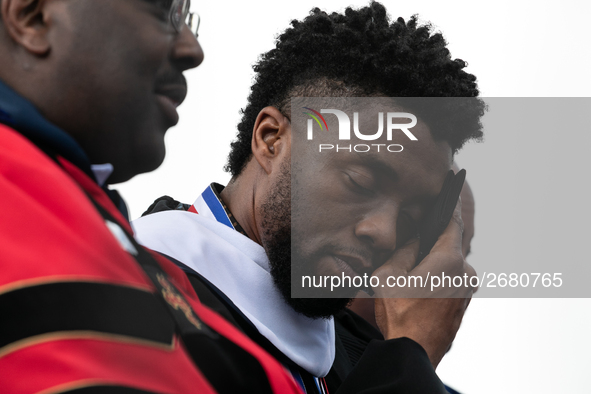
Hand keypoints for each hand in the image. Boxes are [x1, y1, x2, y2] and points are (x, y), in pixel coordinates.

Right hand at [372, 201, 474, 368]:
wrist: (413, 351)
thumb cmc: (399, 313)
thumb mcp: (388, 274)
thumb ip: (403, 248)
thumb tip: (412, 233)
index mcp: (449, 259)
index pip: (452, 221)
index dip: (450, 201)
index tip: (454, 180)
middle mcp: (465, 272)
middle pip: (445, 245)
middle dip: (428, 243)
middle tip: (406, 251)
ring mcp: (467, 290)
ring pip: (446, 265)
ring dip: (430, 264)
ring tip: (406, 278)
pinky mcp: (463, 304)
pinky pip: (449, 281)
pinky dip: (436, 279)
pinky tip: (415, 291)